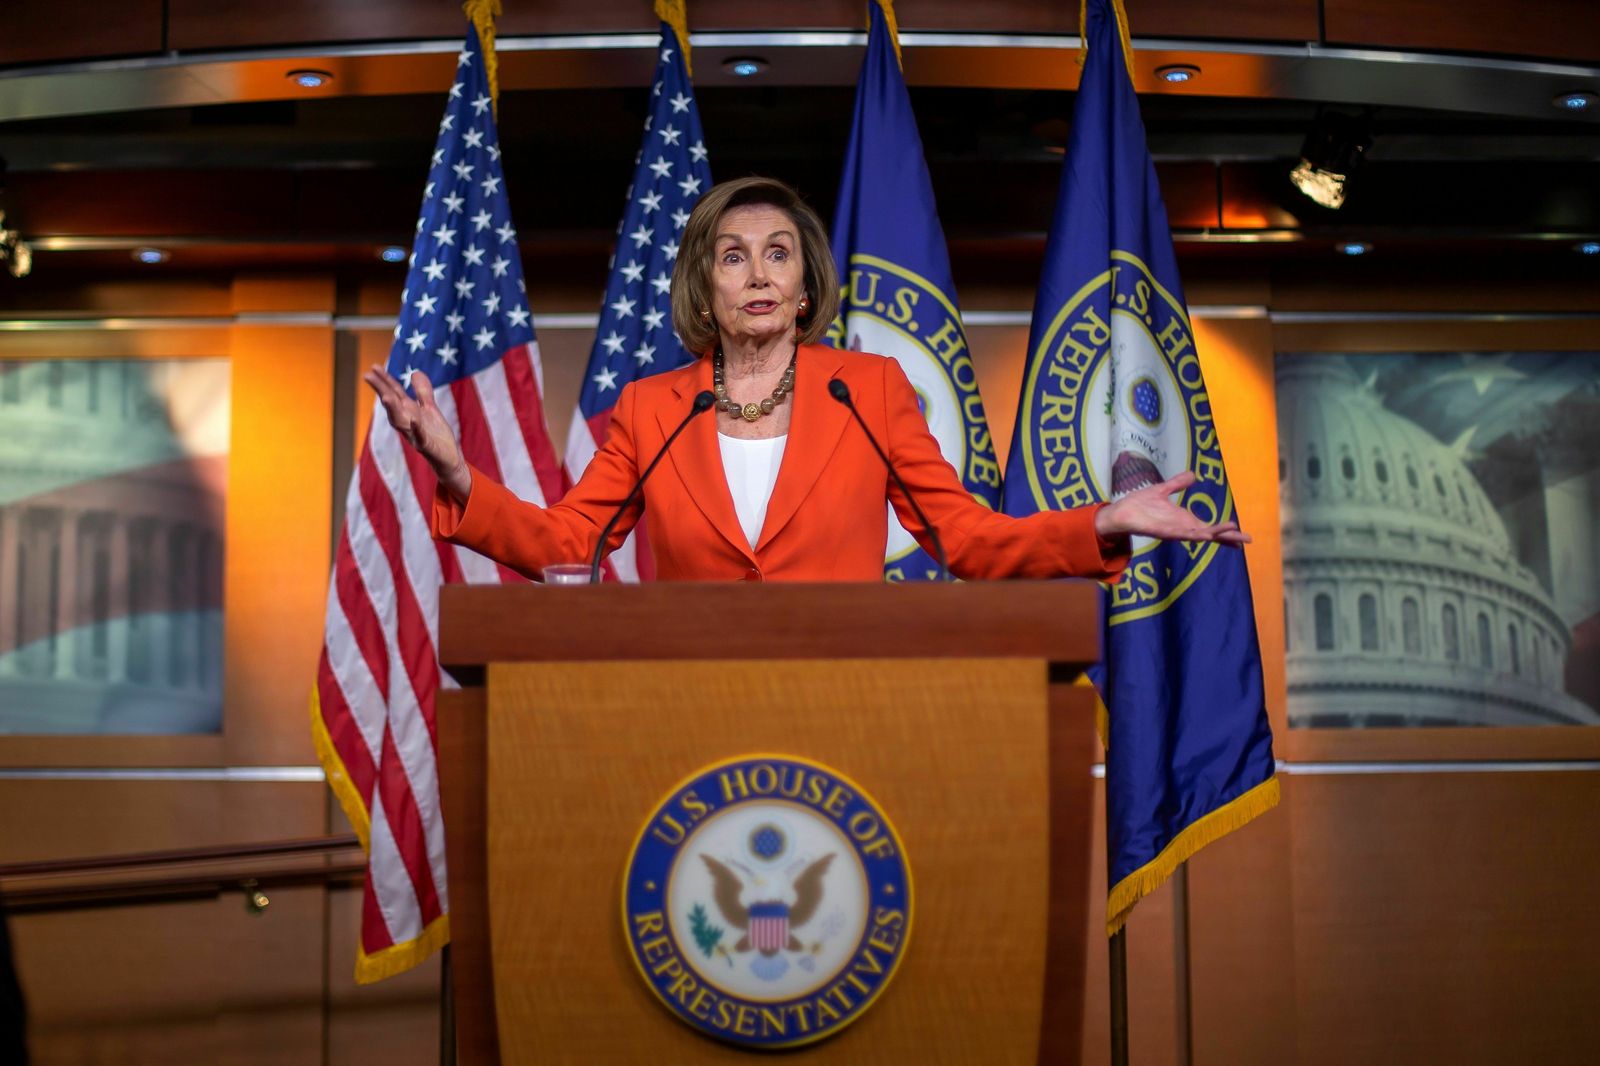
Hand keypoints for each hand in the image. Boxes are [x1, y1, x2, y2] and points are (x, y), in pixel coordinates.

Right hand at [362, 366, 472, 500]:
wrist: (449, 459)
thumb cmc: (437, 435)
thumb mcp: (430, 409)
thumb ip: (422, 392)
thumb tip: (414, 372)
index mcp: (409, 412)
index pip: (395, 393)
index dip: (385, 380)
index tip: (373, 367)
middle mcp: (407, 423)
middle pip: (392, 404)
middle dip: (381, 390)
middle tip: (368, 376)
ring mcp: (415, 435)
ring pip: (400, 422)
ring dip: (393, 410)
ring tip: (386, 397)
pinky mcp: (427, 447)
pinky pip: (420, 438)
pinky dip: (417, 429)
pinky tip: (415, 420)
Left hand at [1093, 470, 1249, 545]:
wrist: (1120, 511)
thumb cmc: (1139, 504)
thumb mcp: (1162, 490)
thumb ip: (1178, 484)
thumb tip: (1194, 475)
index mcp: (1184, 520)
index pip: (1210, 528)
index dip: (1225, 531)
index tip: (1242, 535)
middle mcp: (1182, 528)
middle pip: (1210, 534)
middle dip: (1228, 537)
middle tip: (1248, 540)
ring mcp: (1173, 531)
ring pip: (1199, 534)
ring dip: (1215, 533)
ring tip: (1233, 531)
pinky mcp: (1162, 532)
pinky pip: (1180, 535)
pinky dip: (1193, 535)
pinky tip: (1205, 535)